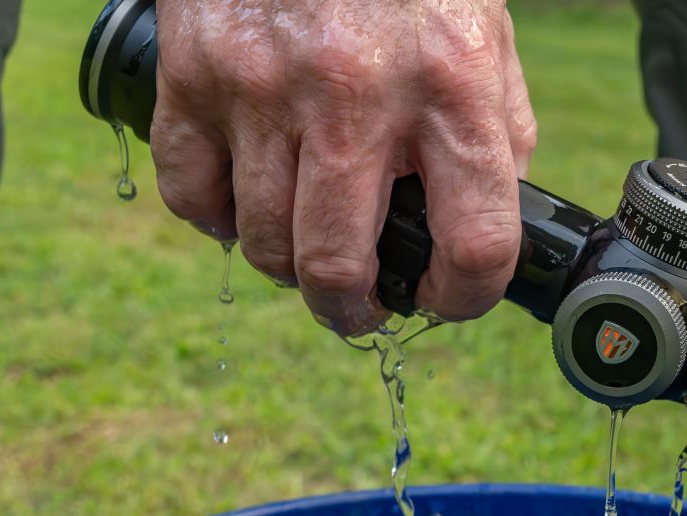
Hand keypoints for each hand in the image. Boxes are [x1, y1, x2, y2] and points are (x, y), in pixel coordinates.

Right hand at [151, 0, 536, 334]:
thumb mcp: (482, 35)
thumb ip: (497, 130)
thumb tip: (488, 225)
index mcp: (451, 87)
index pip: (473, 244)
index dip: (463, 300)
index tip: (445, 299)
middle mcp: (357, 95)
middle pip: (338, 267)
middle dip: (353, 311)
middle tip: (359, 306)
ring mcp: (265, 88)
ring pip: (262, 243)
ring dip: (287, 267)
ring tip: (304, 248)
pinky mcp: (194, 75)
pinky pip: (189, 195)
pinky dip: (214, 220)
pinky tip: (242, 204)